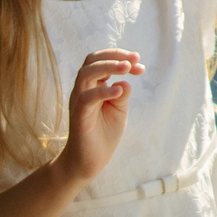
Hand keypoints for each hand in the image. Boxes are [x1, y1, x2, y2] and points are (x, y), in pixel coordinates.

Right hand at [57, 48, 141, 183]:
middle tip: (134, 60)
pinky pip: (86, 98)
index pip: (102, 60)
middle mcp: (83, 89)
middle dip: (114, 55)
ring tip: (126, 68)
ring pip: (86, 73)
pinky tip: (119, 91)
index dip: (121, 57)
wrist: (91, 161)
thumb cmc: (105, 132)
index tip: (139, 62)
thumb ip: (122, 93)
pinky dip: (103, 91)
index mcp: (94, 85)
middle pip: (91, 60)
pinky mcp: (78, 116)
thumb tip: (126, 81)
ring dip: (108, 67)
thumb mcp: (119, 109)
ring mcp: (78, 101)